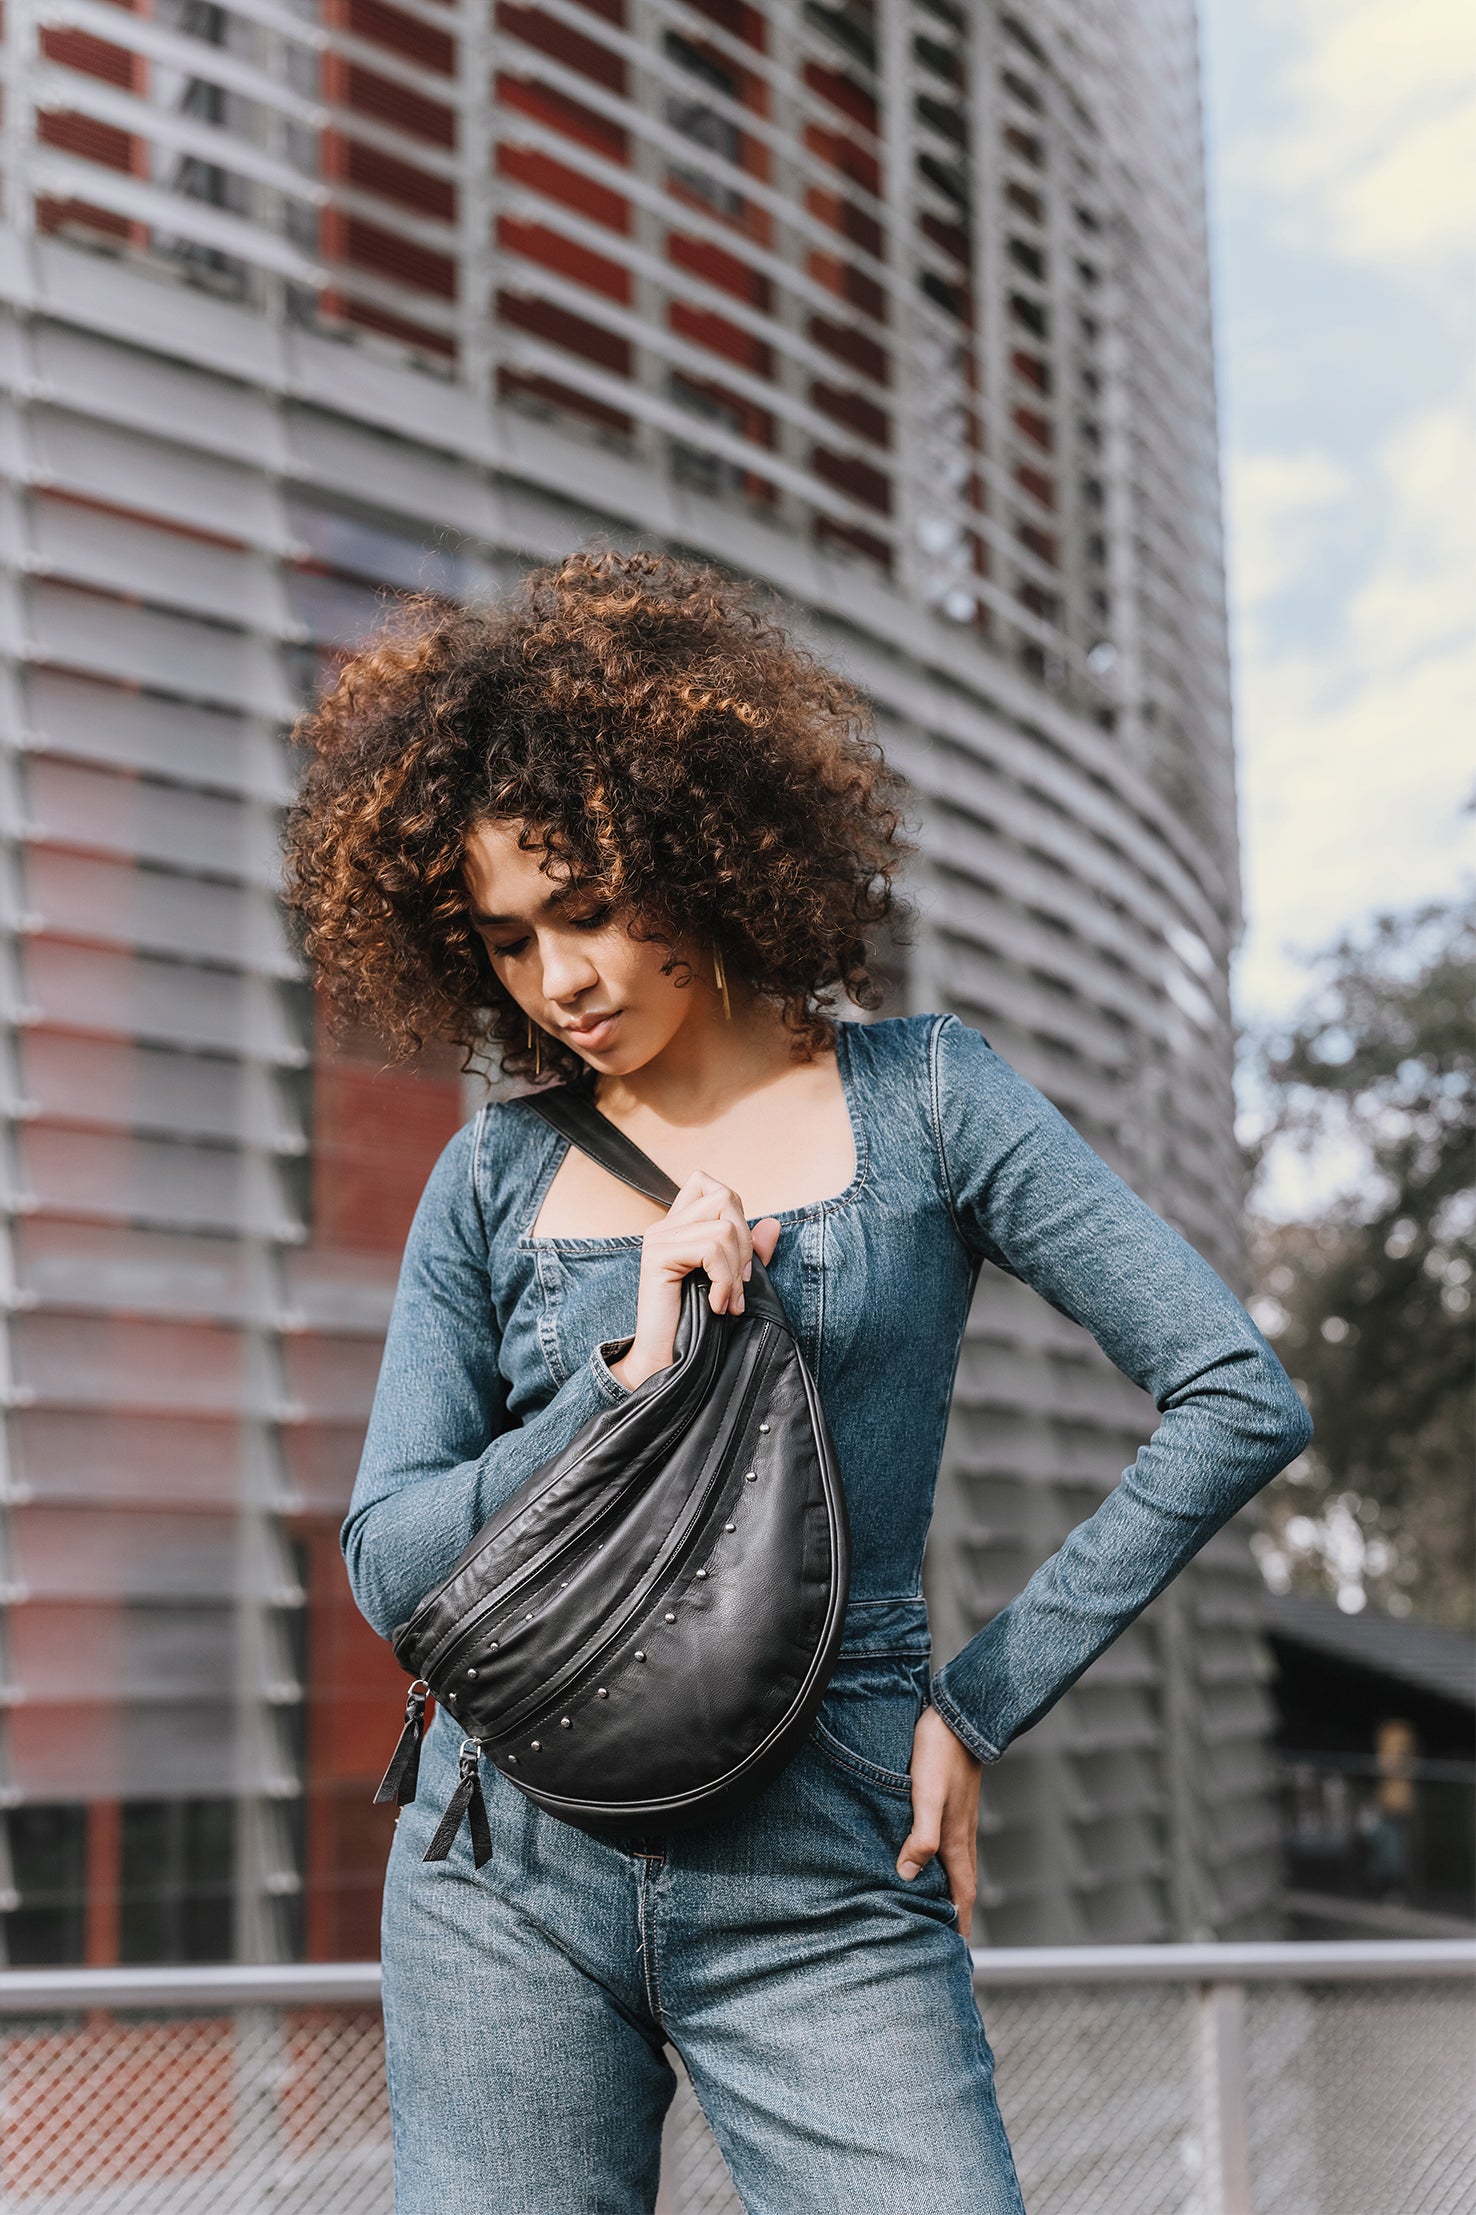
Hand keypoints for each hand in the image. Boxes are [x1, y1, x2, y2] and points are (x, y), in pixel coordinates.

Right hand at [610, 1171, 780, 1390]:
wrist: (669, 1362)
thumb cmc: (699, 1325)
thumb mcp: (733, 1283)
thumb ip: (751, 1254)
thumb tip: (773, 1223)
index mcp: (680, 1226)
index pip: (708, 1183)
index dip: (735, 1213)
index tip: (735, 1259)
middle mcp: (665, 1226)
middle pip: (725, 1198)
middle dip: (745, 1244)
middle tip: (738, 1285)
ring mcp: (658, 1238)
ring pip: (723, 1228)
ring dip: (735, 1271)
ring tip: (727, 1301)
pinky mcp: (657, 1256)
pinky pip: (710, 1250)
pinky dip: (723, 1281)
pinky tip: (715, 1305)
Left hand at [897, 1704, 982, 1930]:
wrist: (960, 1716)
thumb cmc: (939, 1753)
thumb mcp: (926, 1796)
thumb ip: (921, 1836)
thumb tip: (908, 1875)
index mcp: (956, 1841)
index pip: (962, 1895)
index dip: (960, 1924)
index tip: (958, 1954)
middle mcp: (961, 1835)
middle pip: (961, 1886)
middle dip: (955, 1915)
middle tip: (945, 1942)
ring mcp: (958, 1820)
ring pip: (955, 1866)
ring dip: (949, 1891)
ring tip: (935, 1910)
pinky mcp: (952, 1805)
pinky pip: (948, 1846)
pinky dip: (941, 1864)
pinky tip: (927, 1861)